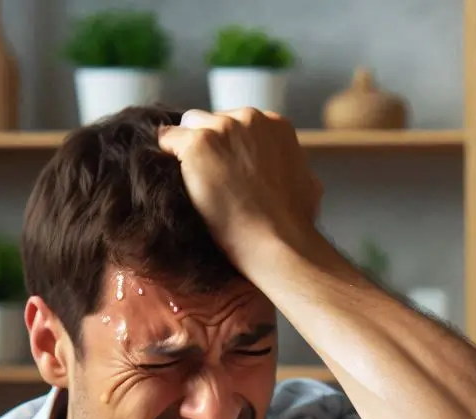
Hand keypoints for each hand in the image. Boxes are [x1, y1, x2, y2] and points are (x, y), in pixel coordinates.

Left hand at [158, 107, 322, 277]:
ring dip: (189, 151)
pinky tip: (178, 182)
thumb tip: (297, 170)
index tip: (230, 170)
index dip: (231, 147)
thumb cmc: (294, 224)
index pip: (239, 122)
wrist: (277, 243)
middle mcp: (249, 118)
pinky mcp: (198, 146)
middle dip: (211, 145)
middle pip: (212, 119)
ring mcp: (222, 129)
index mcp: (275, 124)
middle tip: (213, 180)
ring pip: (188, 127)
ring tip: (196, 184)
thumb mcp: (307, 184)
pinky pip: (168, 141)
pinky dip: (169, 157)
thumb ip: (292, 166)